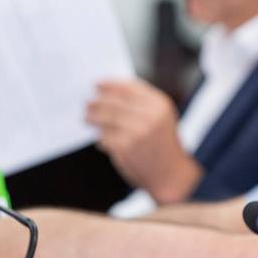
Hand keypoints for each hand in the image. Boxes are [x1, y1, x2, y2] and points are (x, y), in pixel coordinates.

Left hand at [86, 79, 199, 202]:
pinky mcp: (127, 147)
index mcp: (160, 104)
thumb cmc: (163, 144)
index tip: (97, 84)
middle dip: (98, 101)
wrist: (171, 173)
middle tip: (87, 102)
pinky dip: (101, 137)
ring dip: (94, 117)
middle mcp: (151, 115)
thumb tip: (109, 93)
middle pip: (116, 102)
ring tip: (86, 117)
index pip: (130, 87)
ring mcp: (138, 131)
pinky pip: (106, 137)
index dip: (110, 84)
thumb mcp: (161, 118)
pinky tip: (100, 138)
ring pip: (108, 118)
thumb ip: (141, 104)